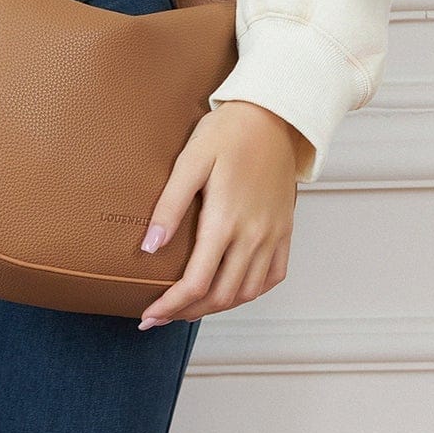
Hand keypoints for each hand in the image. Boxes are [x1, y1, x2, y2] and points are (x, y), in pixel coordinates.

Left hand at [135, 100, 303, 330]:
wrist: (273, 116)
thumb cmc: (228, 133)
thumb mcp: (190, 161)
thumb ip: (170, 206)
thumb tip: (149, 248)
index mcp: (226, 221)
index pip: (197, 282)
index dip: (171, 305)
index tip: (148, 316)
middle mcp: (253, 236)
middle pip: (221, 295)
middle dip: (188, 312)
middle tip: (161, 315)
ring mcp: (273, 236)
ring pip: (247, 292)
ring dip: (217, 306)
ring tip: (190, 306)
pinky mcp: (285, 231)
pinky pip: (272, 277)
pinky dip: (250, 292)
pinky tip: (231, 291)